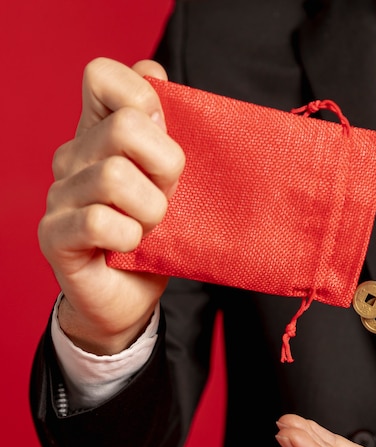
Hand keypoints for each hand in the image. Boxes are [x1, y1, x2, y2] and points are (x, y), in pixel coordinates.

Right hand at [39, 57, 184, 353]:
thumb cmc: (155, 235)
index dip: (143, 98)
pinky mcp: (55, 235)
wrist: (130, 295)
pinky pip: (98, 222)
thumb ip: (163, 131)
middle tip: (168, 197)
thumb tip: (153, 71)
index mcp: (99, 134)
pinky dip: (128, 237)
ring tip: (151, 228)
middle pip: (124, 128)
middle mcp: (72, 157)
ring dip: (151, 210)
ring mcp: (59, 195)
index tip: (165, 137)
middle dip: (165, 167)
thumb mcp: (169, 181)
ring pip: (114, 177)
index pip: (102, 76)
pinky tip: (130, 247)